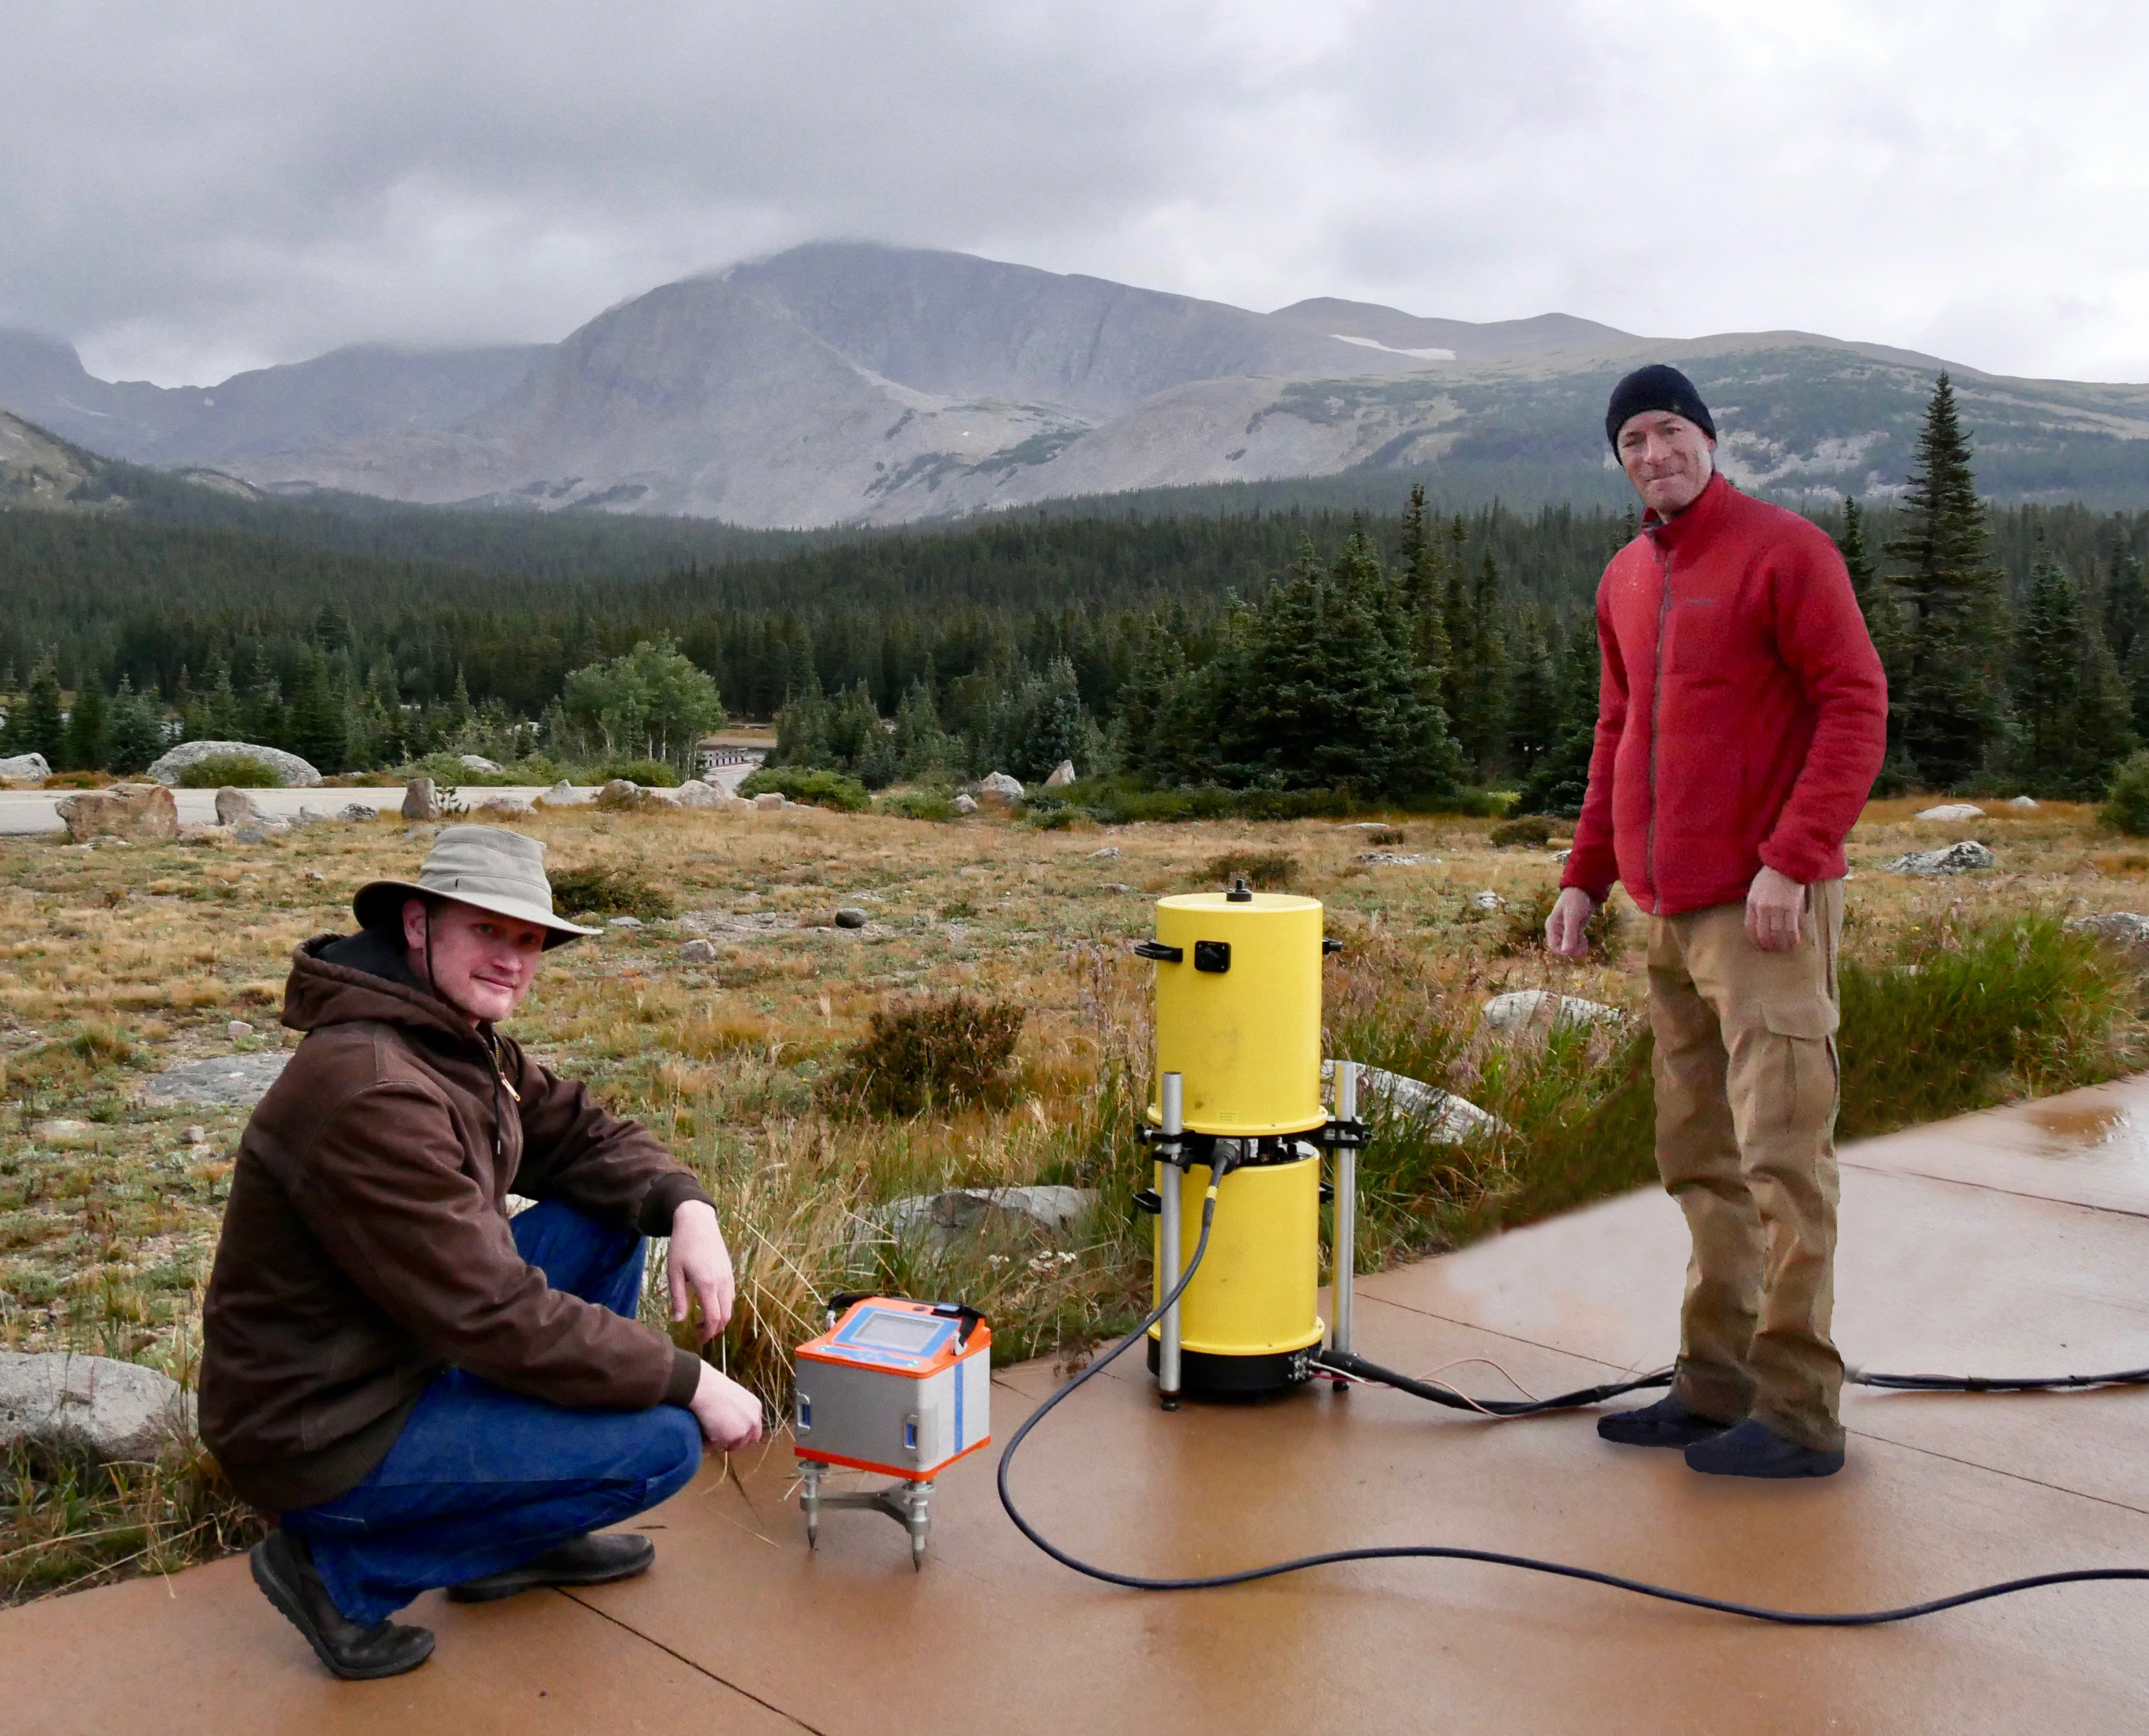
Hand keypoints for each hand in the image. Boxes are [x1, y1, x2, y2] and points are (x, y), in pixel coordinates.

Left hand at [669, 1200, 735, 1342]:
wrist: (698, 1222)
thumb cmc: (682, 1246)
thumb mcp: (674, 1273)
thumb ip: (678, 1298)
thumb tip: (679, 1321)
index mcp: (707, 1284)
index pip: (713, 1318)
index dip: (707, 1333)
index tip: (698, 1339)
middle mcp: (722, 1282)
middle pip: (725, 1316)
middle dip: (714, 1329)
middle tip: (698, 1333)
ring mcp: (728, 1276)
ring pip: (730, 1306)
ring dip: (719, 1318)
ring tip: (702, 1320)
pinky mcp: (730, 1271)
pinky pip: (731, 1294)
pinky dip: (723, 1305)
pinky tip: (709, 1303)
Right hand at [688, 1362, 764, 1449]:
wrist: (703, 1388)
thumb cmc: (714, 1387)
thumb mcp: (735, 1397)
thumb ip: (740, 1411)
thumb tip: (733, 1421)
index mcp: (755, 1408)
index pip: (755, 1431)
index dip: (743, 1435)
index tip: (733, 1435)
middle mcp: (753, 1421)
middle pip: (745, 1441)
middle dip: (733, 1442)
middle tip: (719, 1437)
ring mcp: (742, 1431)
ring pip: (730, 1445)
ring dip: (720, 1441)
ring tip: (707, 1427)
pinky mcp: (729, 1439)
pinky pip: (715, 1446)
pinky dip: (708, 1441)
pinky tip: (702, 1427)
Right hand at [1545, 887, 1597, 958]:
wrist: (1585, 889)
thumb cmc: (1576, 901)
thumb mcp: (1573, 918)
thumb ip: (1569, 935)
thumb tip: (1566, 952)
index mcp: (1552, 926)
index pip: (1554, 947)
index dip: (1565, 951)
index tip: (1577, 946)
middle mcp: (1556, 930)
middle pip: (1561, 949)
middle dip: (1573, 949)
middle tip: (1584, 941)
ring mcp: (1564, 930)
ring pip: (1568, 947)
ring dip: (1577, 947)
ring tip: (1585, 939)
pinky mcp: (1572, 930)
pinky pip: (1574, 942)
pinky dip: (1580, 943)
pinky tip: (1584, 937)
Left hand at [1745, 865, 1805, 951]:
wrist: (1785, 864)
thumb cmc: (1770, 876)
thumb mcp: (1756, 890)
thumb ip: (1756, 905)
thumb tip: (1760, 921)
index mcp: (1752, 903)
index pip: (1749, 928)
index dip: (1754, 939)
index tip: (1759, 944)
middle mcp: (1762, 908)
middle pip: (1763, 934)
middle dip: (1767, 944)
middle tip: (1772, 948)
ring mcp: (1776, 909)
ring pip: (1778, 934)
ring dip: (1781, 944)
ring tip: (1783, 947)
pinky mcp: (1791, 908)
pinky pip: (1791, 929)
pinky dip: (1792, 937)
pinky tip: (1794, 941)